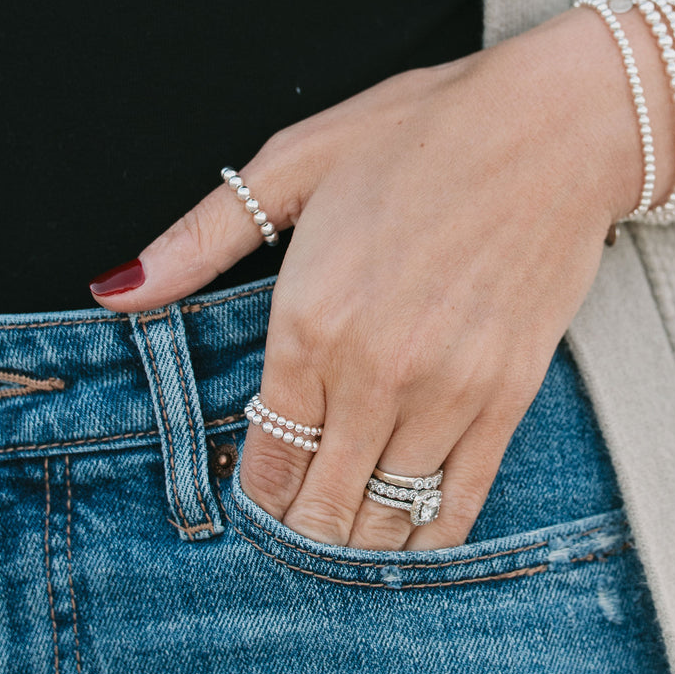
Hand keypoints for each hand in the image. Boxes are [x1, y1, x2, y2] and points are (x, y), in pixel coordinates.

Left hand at [89, 9, 641, 550]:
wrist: (557, 126)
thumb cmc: (423, 131)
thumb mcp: (295, 162)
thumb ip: (201, 237)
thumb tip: (117, 291)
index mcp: (310, 317)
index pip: (266, 454)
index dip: (256, 494)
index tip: (256, 502)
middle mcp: (374, 371)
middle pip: (321, 504)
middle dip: (300, 533)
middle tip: (294, 537)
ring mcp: (447, 391)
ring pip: (386, 514)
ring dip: (358, 543)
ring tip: (342, 546)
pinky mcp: (508, 396)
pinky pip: (458, 502)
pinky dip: (427, 539)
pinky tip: (409, 546)